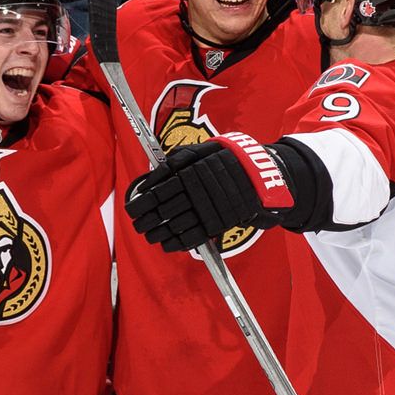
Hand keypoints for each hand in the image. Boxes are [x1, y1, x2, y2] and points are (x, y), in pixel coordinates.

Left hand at [125, 134, 292, 251]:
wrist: (262, 173)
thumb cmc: (227, 158)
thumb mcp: (203, 149)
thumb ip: (178, 159)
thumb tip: (154, 174)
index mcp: (191, 171)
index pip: (158, 189)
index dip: (142, 201)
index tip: (132, 207)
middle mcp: (197, 190)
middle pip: (163, 208)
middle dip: (146, 218)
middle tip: (136, 223)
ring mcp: (208, 207)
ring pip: (175, 224)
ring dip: (158, 232)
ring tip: (148, 235)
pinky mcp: (219, 222)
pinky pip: (193, 236)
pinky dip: (177, 243)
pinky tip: (166, 244)